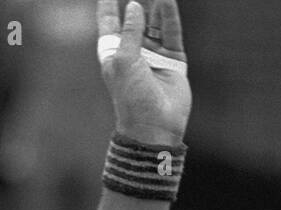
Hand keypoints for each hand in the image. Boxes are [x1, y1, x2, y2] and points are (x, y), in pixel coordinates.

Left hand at [97, 0, 190, 145]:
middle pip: (134, 19)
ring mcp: (154, 55)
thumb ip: (130, 32)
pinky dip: (170, 16)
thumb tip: (134, 5)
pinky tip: (167, 0)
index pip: (108, 24)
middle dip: (137, 1)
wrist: (154, 126)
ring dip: (155, 4)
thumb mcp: (124, 61)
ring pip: (155, 22)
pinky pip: (171, 32)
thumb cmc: (132, 98)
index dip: (107, 6)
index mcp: (114, 55)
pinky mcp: (173, 59)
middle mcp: (133, 52)